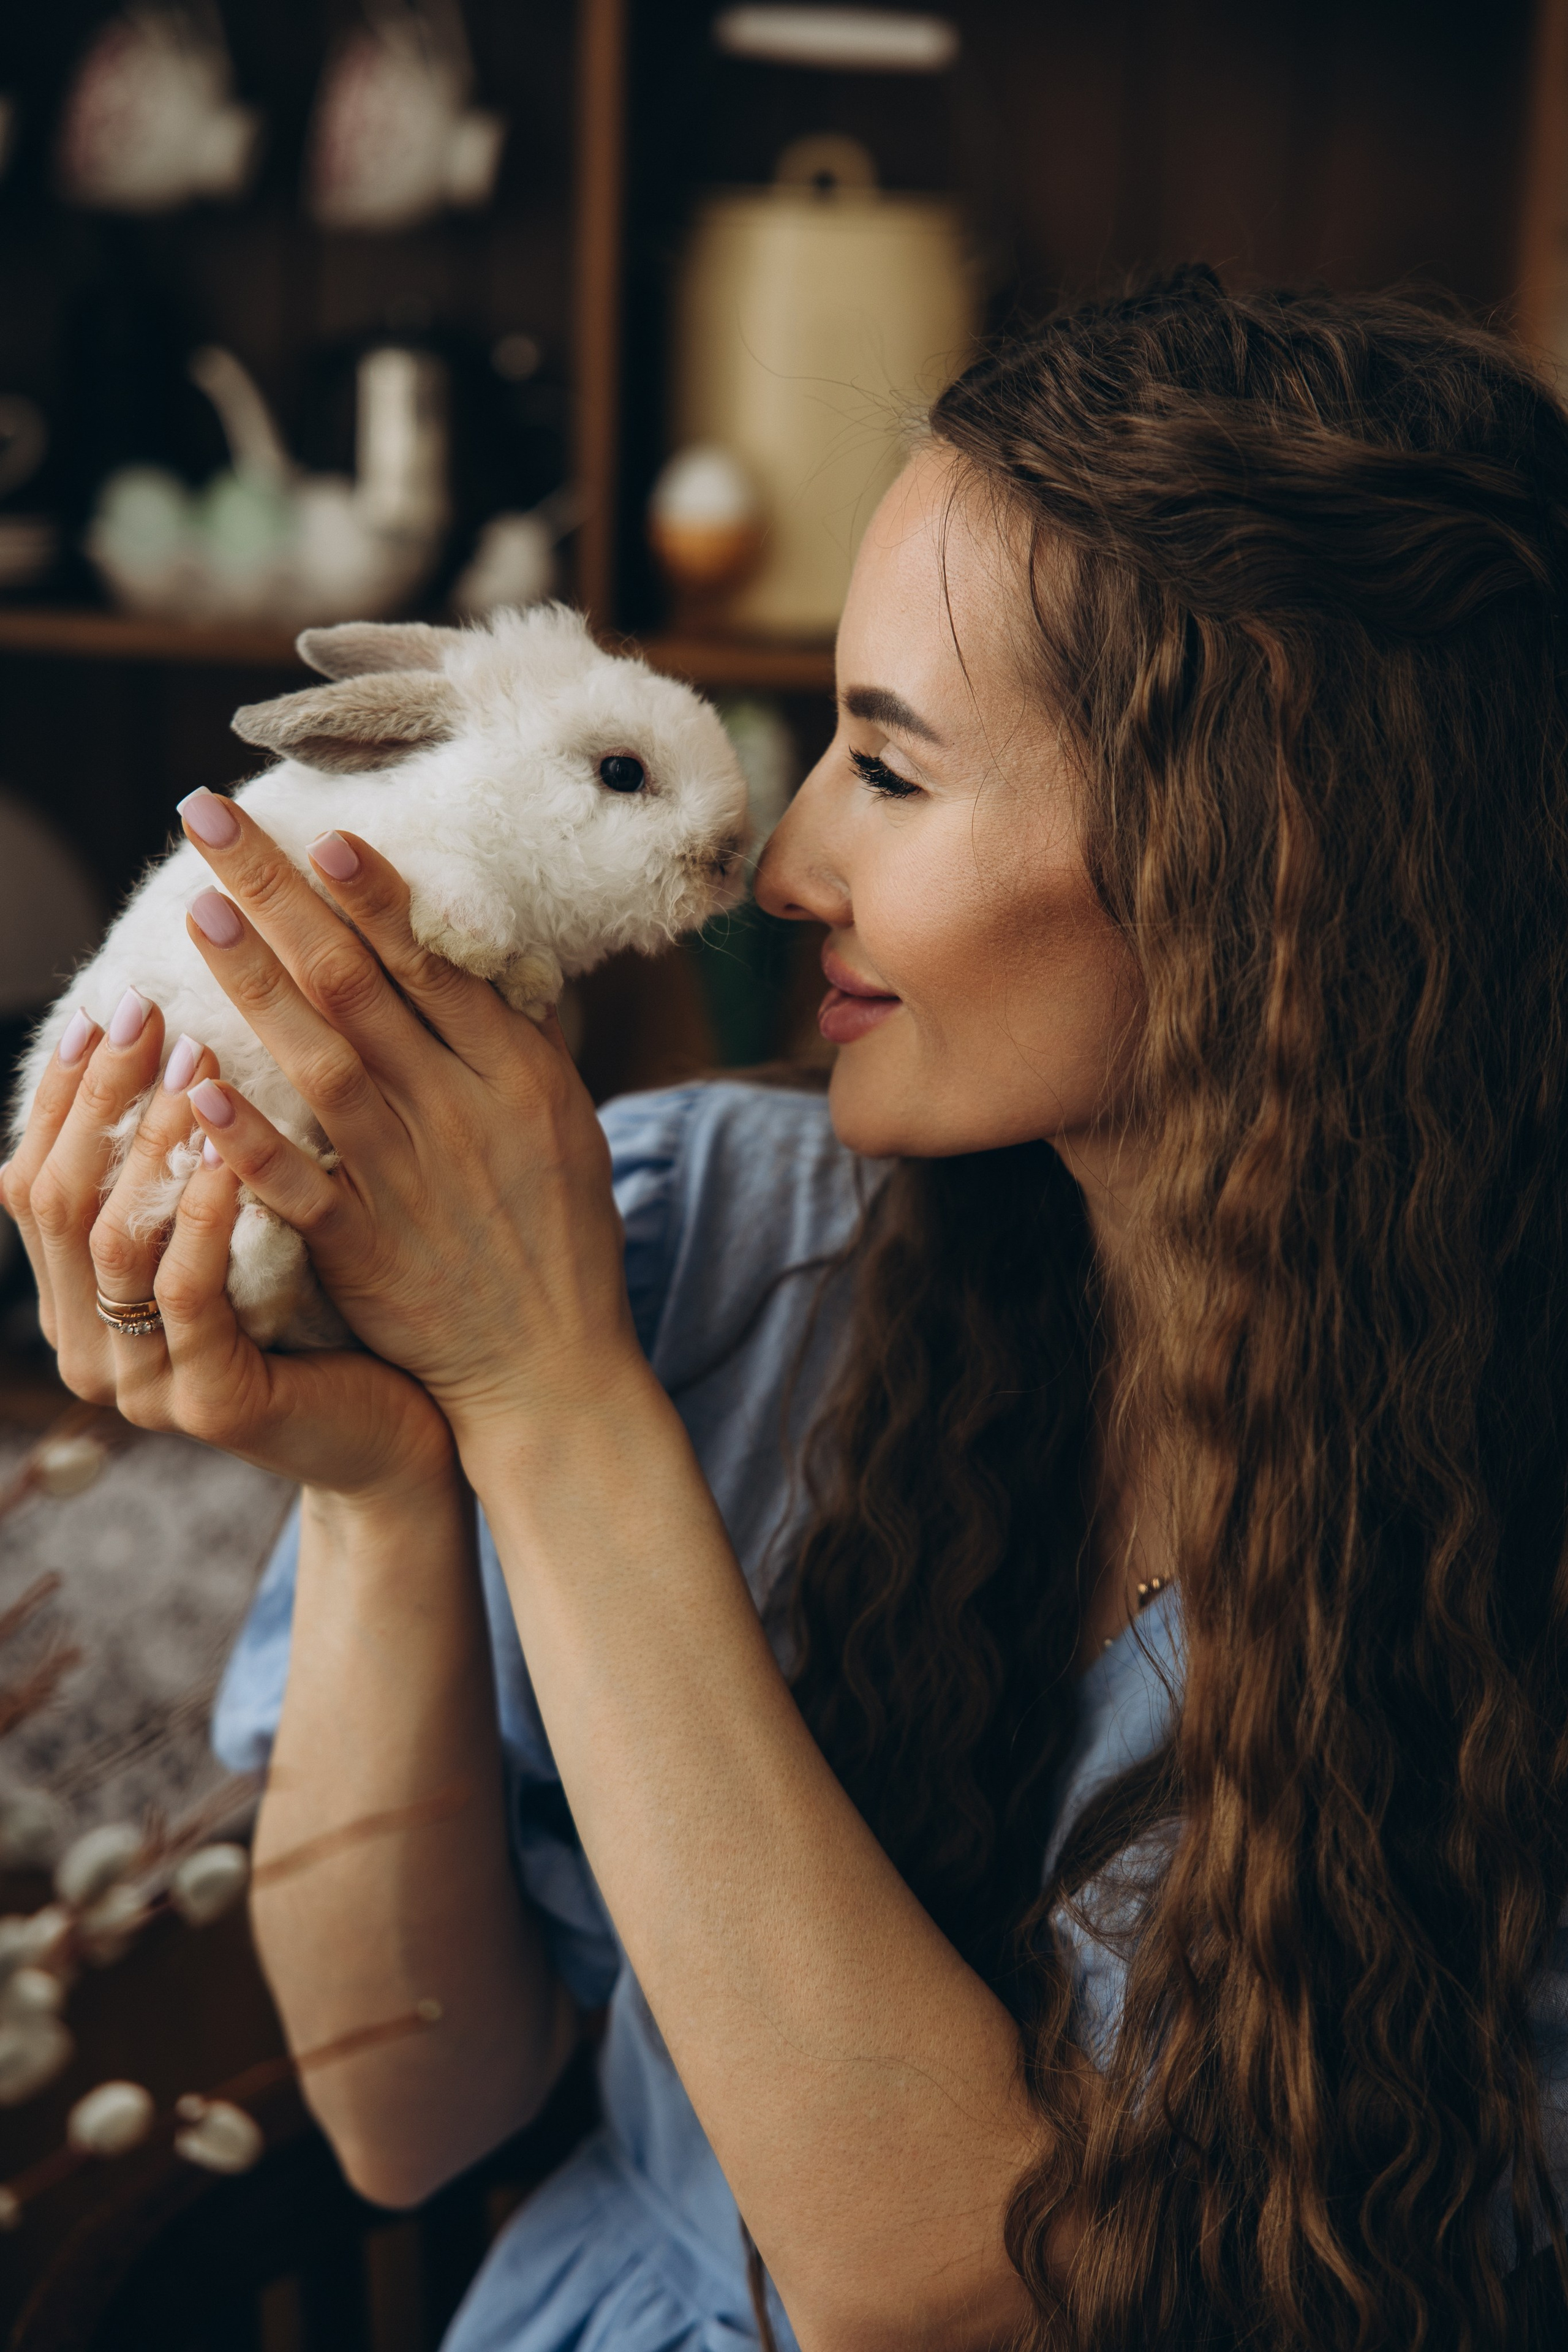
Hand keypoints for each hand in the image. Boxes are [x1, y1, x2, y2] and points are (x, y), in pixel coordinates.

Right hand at [1, 995, 453, 1502]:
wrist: (405, 1426)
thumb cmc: (327, 1310)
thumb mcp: (241, 1224)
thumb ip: (183, 1164)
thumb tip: (162, 1030)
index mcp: (81, 1301)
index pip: (36, 1178)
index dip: (63, 1092)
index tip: (105, 1005)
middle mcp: (90, 1347)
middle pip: (59, 1201)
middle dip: (101, 1097)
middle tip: (148, 1010)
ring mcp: (144, 1385)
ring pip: (116, 1244)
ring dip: (151, 1143)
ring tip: (196, 1062)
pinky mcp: (211, 1406)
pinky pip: (192, 1297)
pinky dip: (205, 1219)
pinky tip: (233, 1156)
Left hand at [168, 795, 645, 1448]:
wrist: (554, 1367)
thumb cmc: (560, 1237)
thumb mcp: (566, 1121)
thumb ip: (515, 1039)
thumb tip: (476, 954)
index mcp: (513, 1073)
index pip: (431, 963)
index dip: (372, 896)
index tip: (320, 835)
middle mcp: (460, 1111)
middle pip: (359, 983)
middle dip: (281, 895)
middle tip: (212, 824)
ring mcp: (409, 1179)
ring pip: (322, 1062)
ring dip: (256, 984)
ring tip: (198, 915)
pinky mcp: (364, 1249)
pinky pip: (297, 1185)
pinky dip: (247, 1140)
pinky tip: (195, 1091)